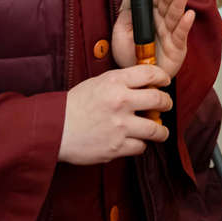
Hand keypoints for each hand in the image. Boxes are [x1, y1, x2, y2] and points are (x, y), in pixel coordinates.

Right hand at [57, 65, 171, 164]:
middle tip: (165, 105)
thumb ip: (122, 82)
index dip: (163, 77)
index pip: (150, 73)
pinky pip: (141, 147)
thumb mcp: (98, 83)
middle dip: (166, 103)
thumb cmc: (75, 105)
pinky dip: (141, 145)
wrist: (54, 129)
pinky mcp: (117, 147)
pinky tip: (135, 141)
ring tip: (160, 131)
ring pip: (156, 129)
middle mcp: (120, 102)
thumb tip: (147, 83)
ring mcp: (120, 126)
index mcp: (115, 82)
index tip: (165, 82)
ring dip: (161, 131)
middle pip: (159, 100)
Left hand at [111, 0, 194, 79]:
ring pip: (175, 15)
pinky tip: (189, 14)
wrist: (133, 78)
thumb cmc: (128, 55)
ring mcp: (170, 33)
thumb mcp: (121, 29)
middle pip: (167, 2)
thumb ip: (127, 8)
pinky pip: (181, 34)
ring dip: (180, 2)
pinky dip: (185, 24)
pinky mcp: (178, 47)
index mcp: (148, 15)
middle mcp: (161, 21)